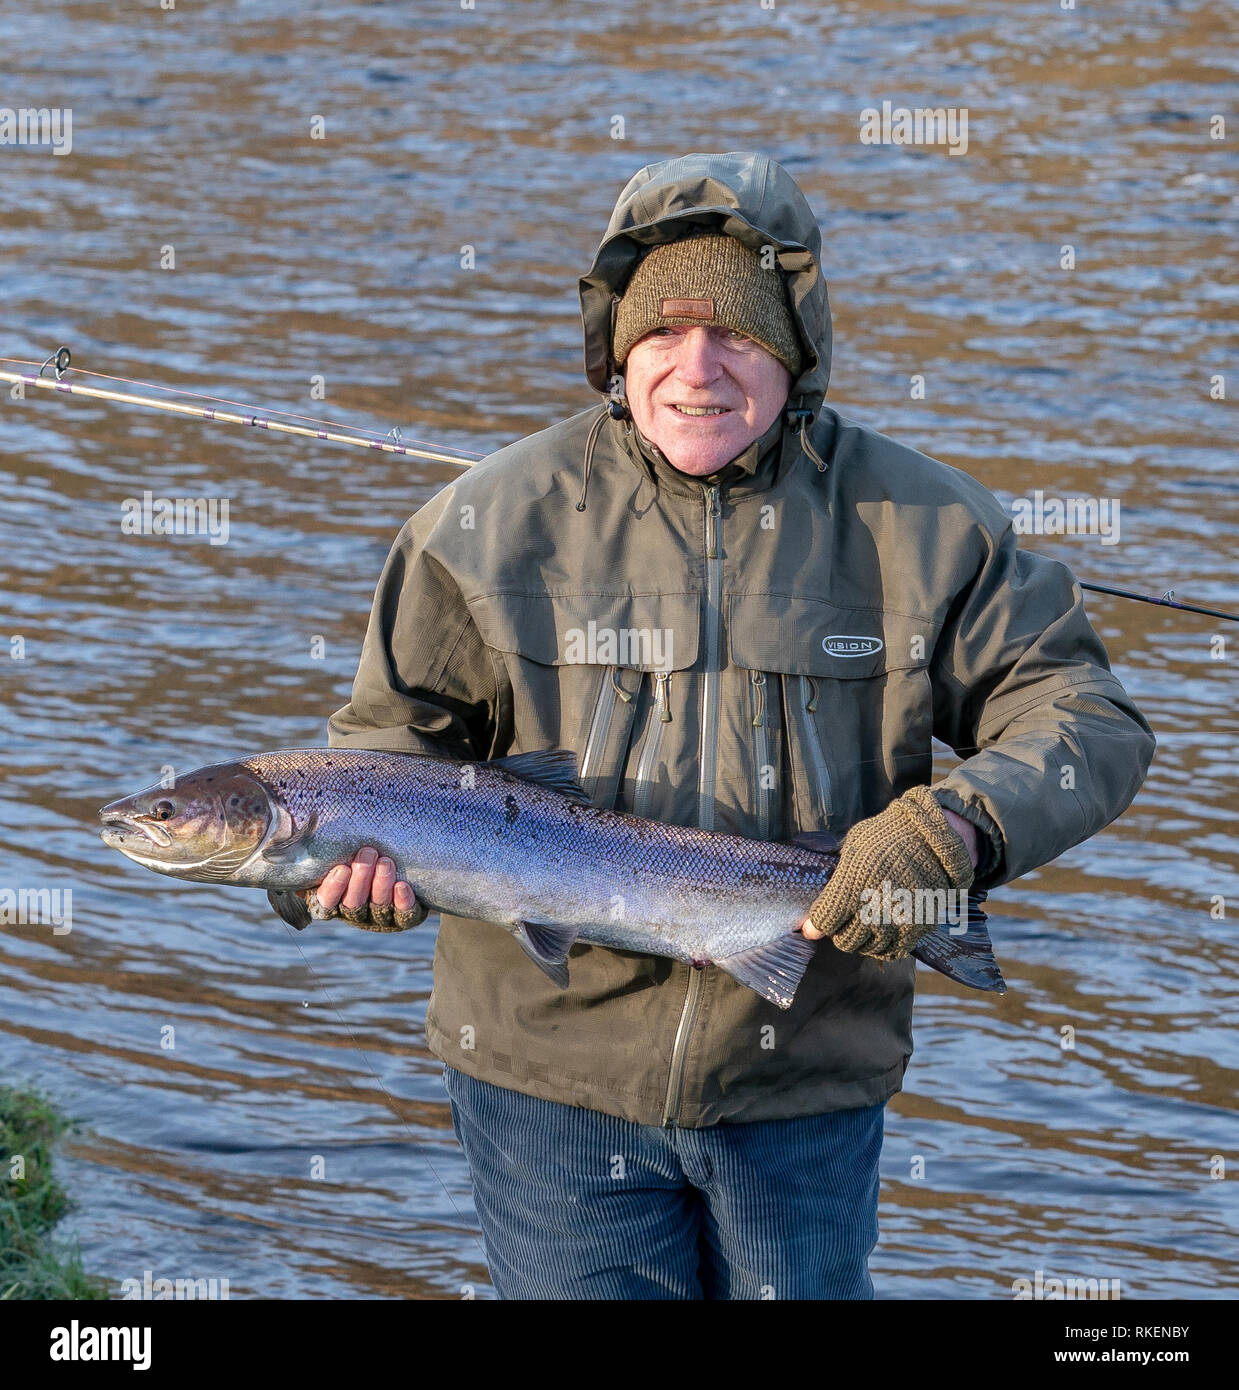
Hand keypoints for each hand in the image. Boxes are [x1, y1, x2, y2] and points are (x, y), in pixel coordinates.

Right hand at [299, 845, 426, 932]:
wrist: (403, 865)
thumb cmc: (363, 857)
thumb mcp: (341, 855)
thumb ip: (321, 856)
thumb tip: (298, 847)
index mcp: (335, 902)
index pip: (326, 903)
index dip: (333, 889)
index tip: (341, 869)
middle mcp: (356, 914)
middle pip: (354, 903)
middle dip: (360, 878)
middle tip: (367, 853)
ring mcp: (381, 918)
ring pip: (378, 906)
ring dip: (381, 884)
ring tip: (385, 862)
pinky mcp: (406, 917)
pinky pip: (405, 914)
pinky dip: (402, 900)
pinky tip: (402, 885)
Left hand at [800, 787, 975, 959]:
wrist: (934, 838)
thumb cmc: (888, 835)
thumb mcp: (854, 846)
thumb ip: (837, 875)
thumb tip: (823, 894)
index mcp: (853, 884)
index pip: (824, 921)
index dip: (816, 924)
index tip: (816, 921)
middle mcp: (874, 908)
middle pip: (845, 940)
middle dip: (839, 934)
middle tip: (842, 925)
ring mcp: (897, 920)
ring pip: (869, 949)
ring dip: (861, 942)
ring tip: (862, 930)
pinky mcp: (917, 927)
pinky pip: (894, 951)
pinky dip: (884, 948)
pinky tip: (882, 937)